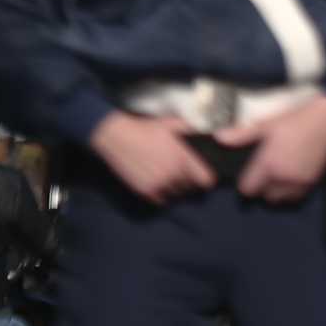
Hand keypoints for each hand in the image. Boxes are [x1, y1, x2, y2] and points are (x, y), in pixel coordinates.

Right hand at [88, 113, 215, 205]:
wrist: (117, 136)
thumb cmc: (145, 128)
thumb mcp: (172, 125)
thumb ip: (191, 131)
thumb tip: (207, 135)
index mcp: (183, 159)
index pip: (206, 181)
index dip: (206, 178)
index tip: (202, 175)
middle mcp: (173, 174)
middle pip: (192, 189)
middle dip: (190, 182)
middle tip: (182, 173)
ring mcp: (159, 184)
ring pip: (177, 195)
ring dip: (176, 188)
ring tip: (169, 177)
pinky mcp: (145, 191)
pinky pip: (161, 200)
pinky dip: (162, 194)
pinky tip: (158, 183)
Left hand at [217, 94, 325, 203]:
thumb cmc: (295, 121)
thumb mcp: (265, 125)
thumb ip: (241, 135)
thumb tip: (219, 138)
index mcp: (268, 164)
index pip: (248, 189)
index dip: (245, 183)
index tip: (248, 174)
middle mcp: (283, 178)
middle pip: (265, 196)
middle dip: (262, 187)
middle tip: (264, 173)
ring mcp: (299, 182)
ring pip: (281, 199)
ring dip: (277, 191)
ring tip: (278, 176)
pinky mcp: (312, 182)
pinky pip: (297, 196)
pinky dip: (292, 190)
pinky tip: (292, 175)